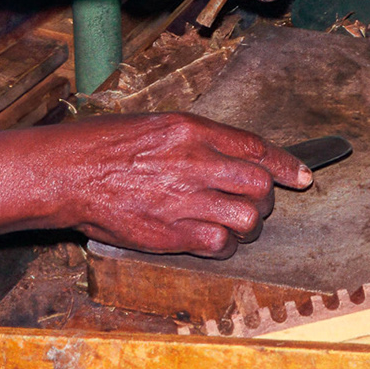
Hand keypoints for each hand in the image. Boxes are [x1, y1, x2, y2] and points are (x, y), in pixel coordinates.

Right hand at [53, 113, 311, 256]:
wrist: (67, 173)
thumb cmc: (103, 145)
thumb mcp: (155, 123)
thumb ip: (197, 138)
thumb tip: (233, 153)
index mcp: (191, 130)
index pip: (256, 147)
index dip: (286, 163)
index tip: (302, 175)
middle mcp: (195, 162)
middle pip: (260, 184)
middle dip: (266, 196)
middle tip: (257, 201)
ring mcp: (184, 199)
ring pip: (248, 218)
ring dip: (248, 223)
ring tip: (234, 222)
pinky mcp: (172, 233)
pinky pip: (220, 244)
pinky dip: (225, 244)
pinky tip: (213, 238)